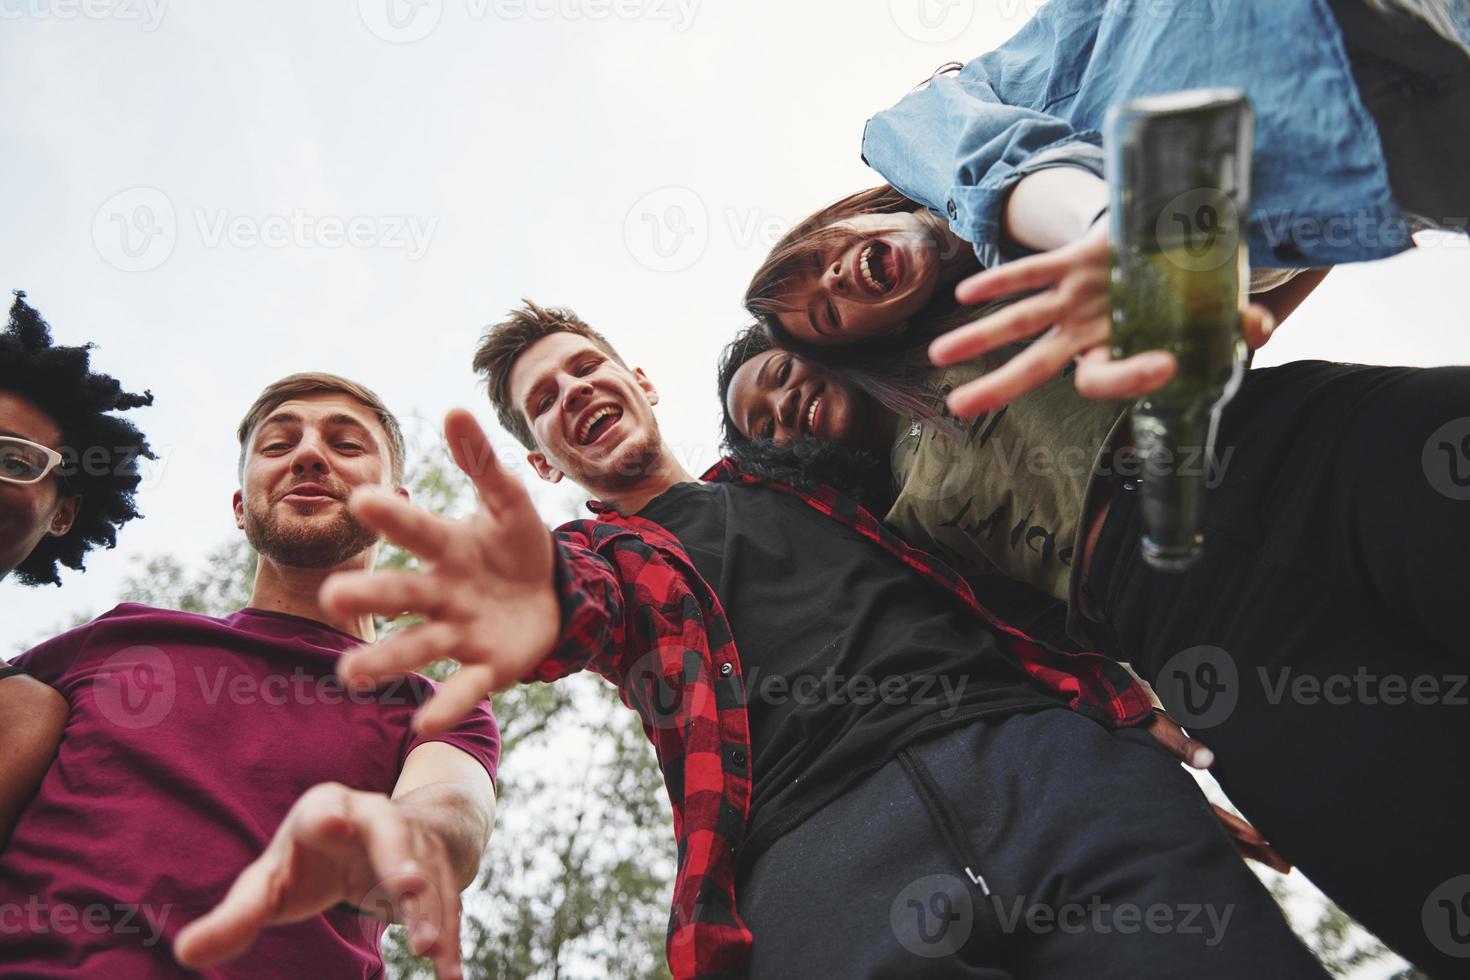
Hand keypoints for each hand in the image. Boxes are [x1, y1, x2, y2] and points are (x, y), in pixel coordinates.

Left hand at [174, 783, 465, 977]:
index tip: (337, 822)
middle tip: (406, 887)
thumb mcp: (272, 882)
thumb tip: (184, 952)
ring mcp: (415, 841)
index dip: (331, 814)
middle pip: (392, 832)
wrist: (381, 833)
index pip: (324, 809)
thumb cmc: (312, 860)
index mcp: (326, 811)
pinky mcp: (441, 870)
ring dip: (430, 911)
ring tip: (428, 951)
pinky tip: (450, 977)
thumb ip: (235, 916)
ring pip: (427, 873)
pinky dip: (450, 940)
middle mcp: (376, 816)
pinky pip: (449, 904)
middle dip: (400, 859)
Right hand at [322, 409, 559, 734]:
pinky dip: (445, 705)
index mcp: (448, 548)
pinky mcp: (487, 668)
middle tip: (333, 595)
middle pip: (404, 593)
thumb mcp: (511, 504)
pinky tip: (422, 725)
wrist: (553, 596)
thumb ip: (482, 463)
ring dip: (386, 660)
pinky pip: (463, 687)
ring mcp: (461, 633)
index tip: (362, 499)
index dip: (395, 515)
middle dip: (372, 593)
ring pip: (419, 646)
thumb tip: (455, 410)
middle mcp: (443, 592)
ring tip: (350, 675)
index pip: (419, 530)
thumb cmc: (517, 547)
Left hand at [930, 221, 1276, 415]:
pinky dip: (999, 282)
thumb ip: (1235, 325)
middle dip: (997, 385)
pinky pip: (1028, 274)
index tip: (1163, 369)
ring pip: (1018, 323)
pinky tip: (965, 293)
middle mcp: (1086, 331)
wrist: (1175, 234)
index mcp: (1119, 348)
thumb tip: (1259, 332)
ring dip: (976, 337)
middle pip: (1036, 366)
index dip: (1130, 379)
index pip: (1111, 378)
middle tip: (958, 406)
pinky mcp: (1069, 262)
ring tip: (936, 353)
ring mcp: (1071, 299)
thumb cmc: (1191, 286)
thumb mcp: (1219, 307)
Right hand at [1145, 712, 1291, 873]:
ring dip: (1248, 849)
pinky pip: (1211, 822)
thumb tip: (1208, 759)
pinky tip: (1251, 843)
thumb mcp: (1153, 730)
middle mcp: (1181, 803)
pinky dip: (1233, 836)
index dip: (1240, 830)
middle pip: (1221, 834)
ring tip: (1280, 863)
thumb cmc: (1131, 724)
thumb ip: (1178, 743)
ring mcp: (1183, 803)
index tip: (1265, 841)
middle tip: (1287, 866)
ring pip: (1218, 833)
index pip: (1213, 816)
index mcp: (1177, 790)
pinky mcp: (1183, 797)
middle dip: (1255, 851)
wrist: (1110, 722)